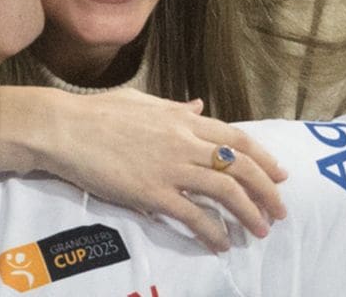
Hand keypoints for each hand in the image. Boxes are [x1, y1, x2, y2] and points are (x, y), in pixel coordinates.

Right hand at [0, 88, 287, 250]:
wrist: (65, 129)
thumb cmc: (98, 112)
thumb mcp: (143, 102)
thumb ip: (174, 108)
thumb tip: (199, 106)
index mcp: (182, 119)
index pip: (237, 137)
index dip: (264, 158)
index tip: (280, 174)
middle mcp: (184, 142)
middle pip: (240, 165)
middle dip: (267, 191)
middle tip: (279, 211)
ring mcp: (170, 168)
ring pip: (225, 191)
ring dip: (249, 213)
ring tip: (259, 231)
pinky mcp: (152, 193)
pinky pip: (193, 215)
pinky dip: (213, 232)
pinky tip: (221, 243)